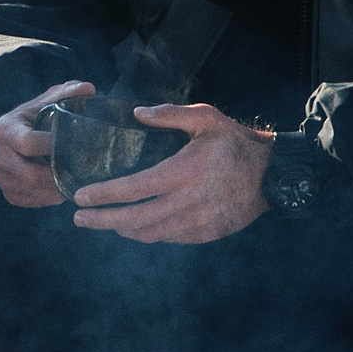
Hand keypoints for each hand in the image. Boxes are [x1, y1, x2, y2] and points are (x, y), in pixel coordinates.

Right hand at [0, 80, 94, 206]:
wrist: (28, 132)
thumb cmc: (43, 114)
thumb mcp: (54, 99)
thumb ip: (70, 93)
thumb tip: (88, 89)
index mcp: (5, 128)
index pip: (28, 144)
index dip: (54, 147)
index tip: (75, 145)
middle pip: (30, 175)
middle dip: (59, 175)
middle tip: (81, 170)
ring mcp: (0, 175)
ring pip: (32, 191)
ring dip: (56, 188)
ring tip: (74, 179)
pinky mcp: (8, 192)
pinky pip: (30, 201)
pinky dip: (48, 198)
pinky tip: (61, 186)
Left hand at [71, 102, 273, 243]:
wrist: (273, 176)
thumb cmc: (236, 143)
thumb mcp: (207, 118)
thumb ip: (170, 115)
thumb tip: (136, 113)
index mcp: (184, 171)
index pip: (135, 188)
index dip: (105, 195)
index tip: (81, 197)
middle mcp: (189, 201)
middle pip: (135, 219)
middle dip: (102, 220)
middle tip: (80, 218)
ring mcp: (198, 221)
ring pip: (150, 233)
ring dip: (123, 229)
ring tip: (103, 222)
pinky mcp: (206, 234)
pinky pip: (168, 238)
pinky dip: (148, 233)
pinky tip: (135, 226)